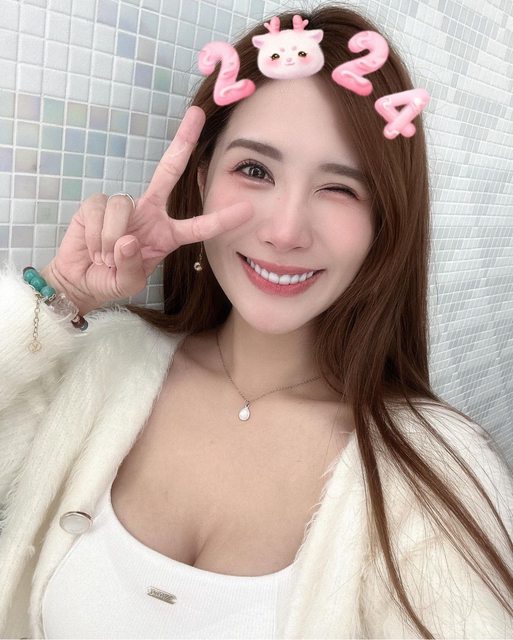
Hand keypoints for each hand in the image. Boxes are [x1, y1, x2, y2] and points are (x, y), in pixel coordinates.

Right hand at [45, 106, 251, 313]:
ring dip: (111, 239)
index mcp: (167, 235)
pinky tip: (92, 247)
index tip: (247, 209)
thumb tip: (127, 240)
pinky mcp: (96, 203)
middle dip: (182, 142)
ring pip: (123, 206)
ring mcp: (123, 206)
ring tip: (105, 257)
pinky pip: (101, 210)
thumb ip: (131, 266)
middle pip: (169, 171)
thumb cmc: (111, 280)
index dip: (221, 219)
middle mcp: (149, 213)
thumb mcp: (128, 283)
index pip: (198, 226)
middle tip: (197, 115)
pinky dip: (96, 235)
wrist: (81, 280)